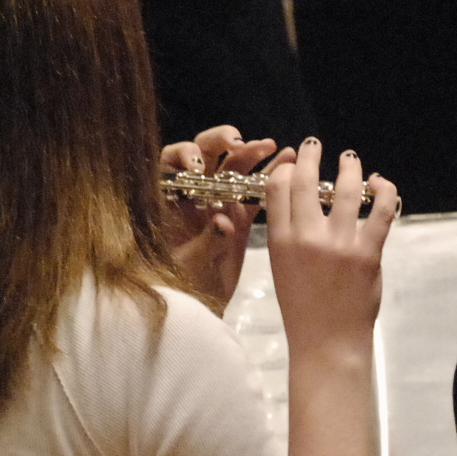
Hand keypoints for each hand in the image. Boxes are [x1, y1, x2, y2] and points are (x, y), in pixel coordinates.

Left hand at [161, 126, 288, 310]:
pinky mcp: (239, 219)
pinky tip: (288, 160)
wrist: (195, 313)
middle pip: (203, 155)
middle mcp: (192, 196)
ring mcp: (217, 204)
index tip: (198, 165)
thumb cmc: (177, 289)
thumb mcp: (186, 266)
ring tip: (270, 146)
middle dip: (220, 142)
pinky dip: (271, 176)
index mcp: (168, 202)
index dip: (182, 155)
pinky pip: (254, 192)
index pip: (169, 164)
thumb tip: (222, 221)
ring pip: (233, 169)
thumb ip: (204, 242)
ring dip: (251, 153)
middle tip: (237, 143)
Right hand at [265, 138, 399, 356]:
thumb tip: (302, 202)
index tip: (293, 164)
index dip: (285, 169)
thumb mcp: (282, 267)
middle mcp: (307, 237)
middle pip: (305, 181)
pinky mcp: (368, 252)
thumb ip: (289, 235)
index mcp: (281, 242)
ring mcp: (339, 243)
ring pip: (345, 189)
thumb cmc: (303, 307)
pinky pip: (381, 211)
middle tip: (314, 144)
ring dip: (349, 167)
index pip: (277, 189)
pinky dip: (384, 190)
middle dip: (310, 155)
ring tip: (350, 159)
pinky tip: (380, 183)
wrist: (327, 342)